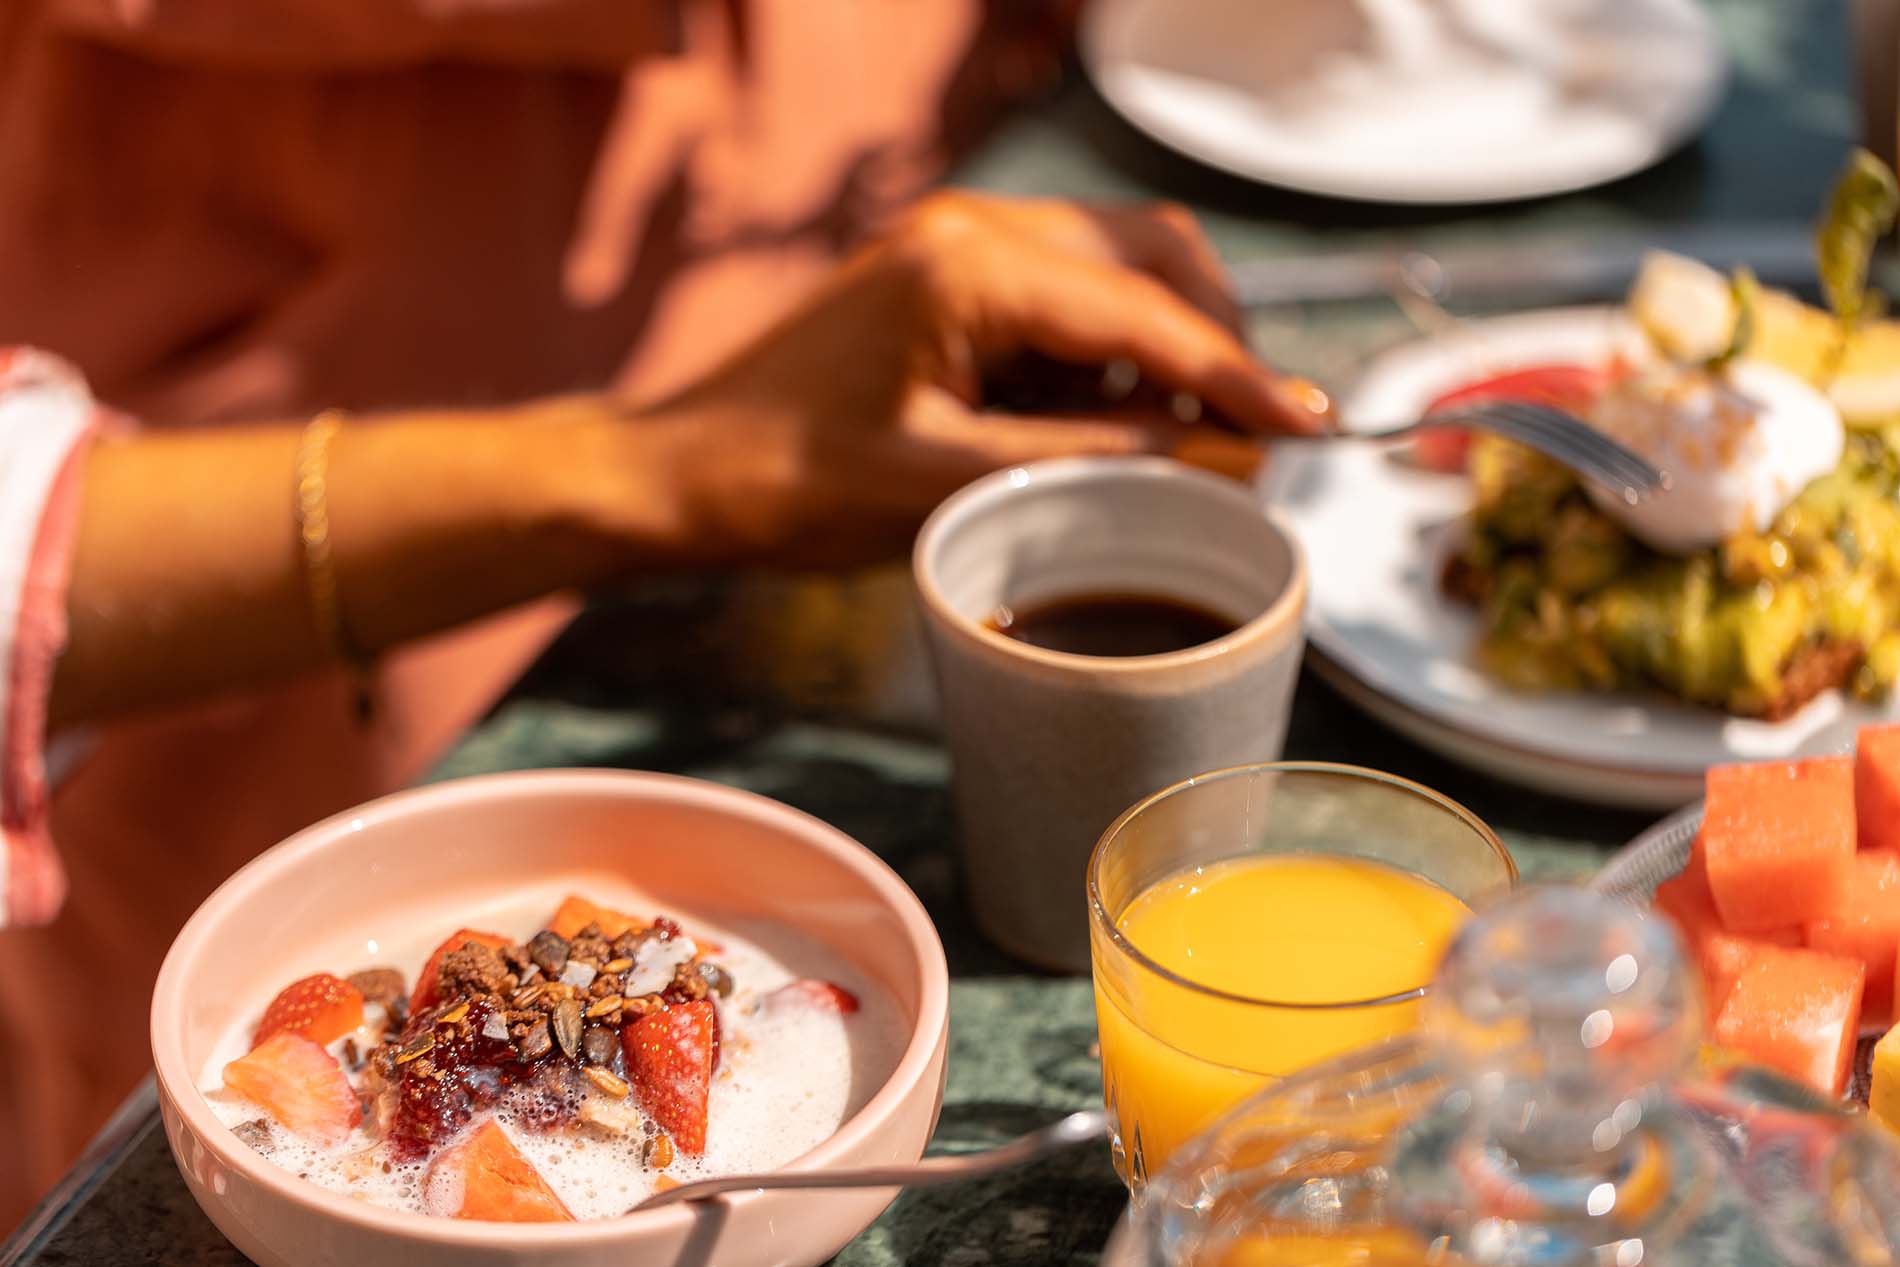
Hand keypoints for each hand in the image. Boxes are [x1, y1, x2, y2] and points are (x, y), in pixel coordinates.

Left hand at [638, 192, 1331, 567]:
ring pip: (1115, 269)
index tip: (1311, 427)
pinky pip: (1064, 298)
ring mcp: (956, 246)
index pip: (1146, 315)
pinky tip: (1088, 432)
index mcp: (971, 269)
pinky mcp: (946, 279)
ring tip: (1156, 449)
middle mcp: (972, 231)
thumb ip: (1096, 468)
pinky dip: (1102, 360)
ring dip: (1157, 350)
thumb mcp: (950, 491)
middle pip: (1151, 255)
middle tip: (1241, 439)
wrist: (677, 476)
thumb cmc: (785, 486)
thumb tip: (1221, 460)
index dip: (1238, 376)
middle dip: (1210, 344)